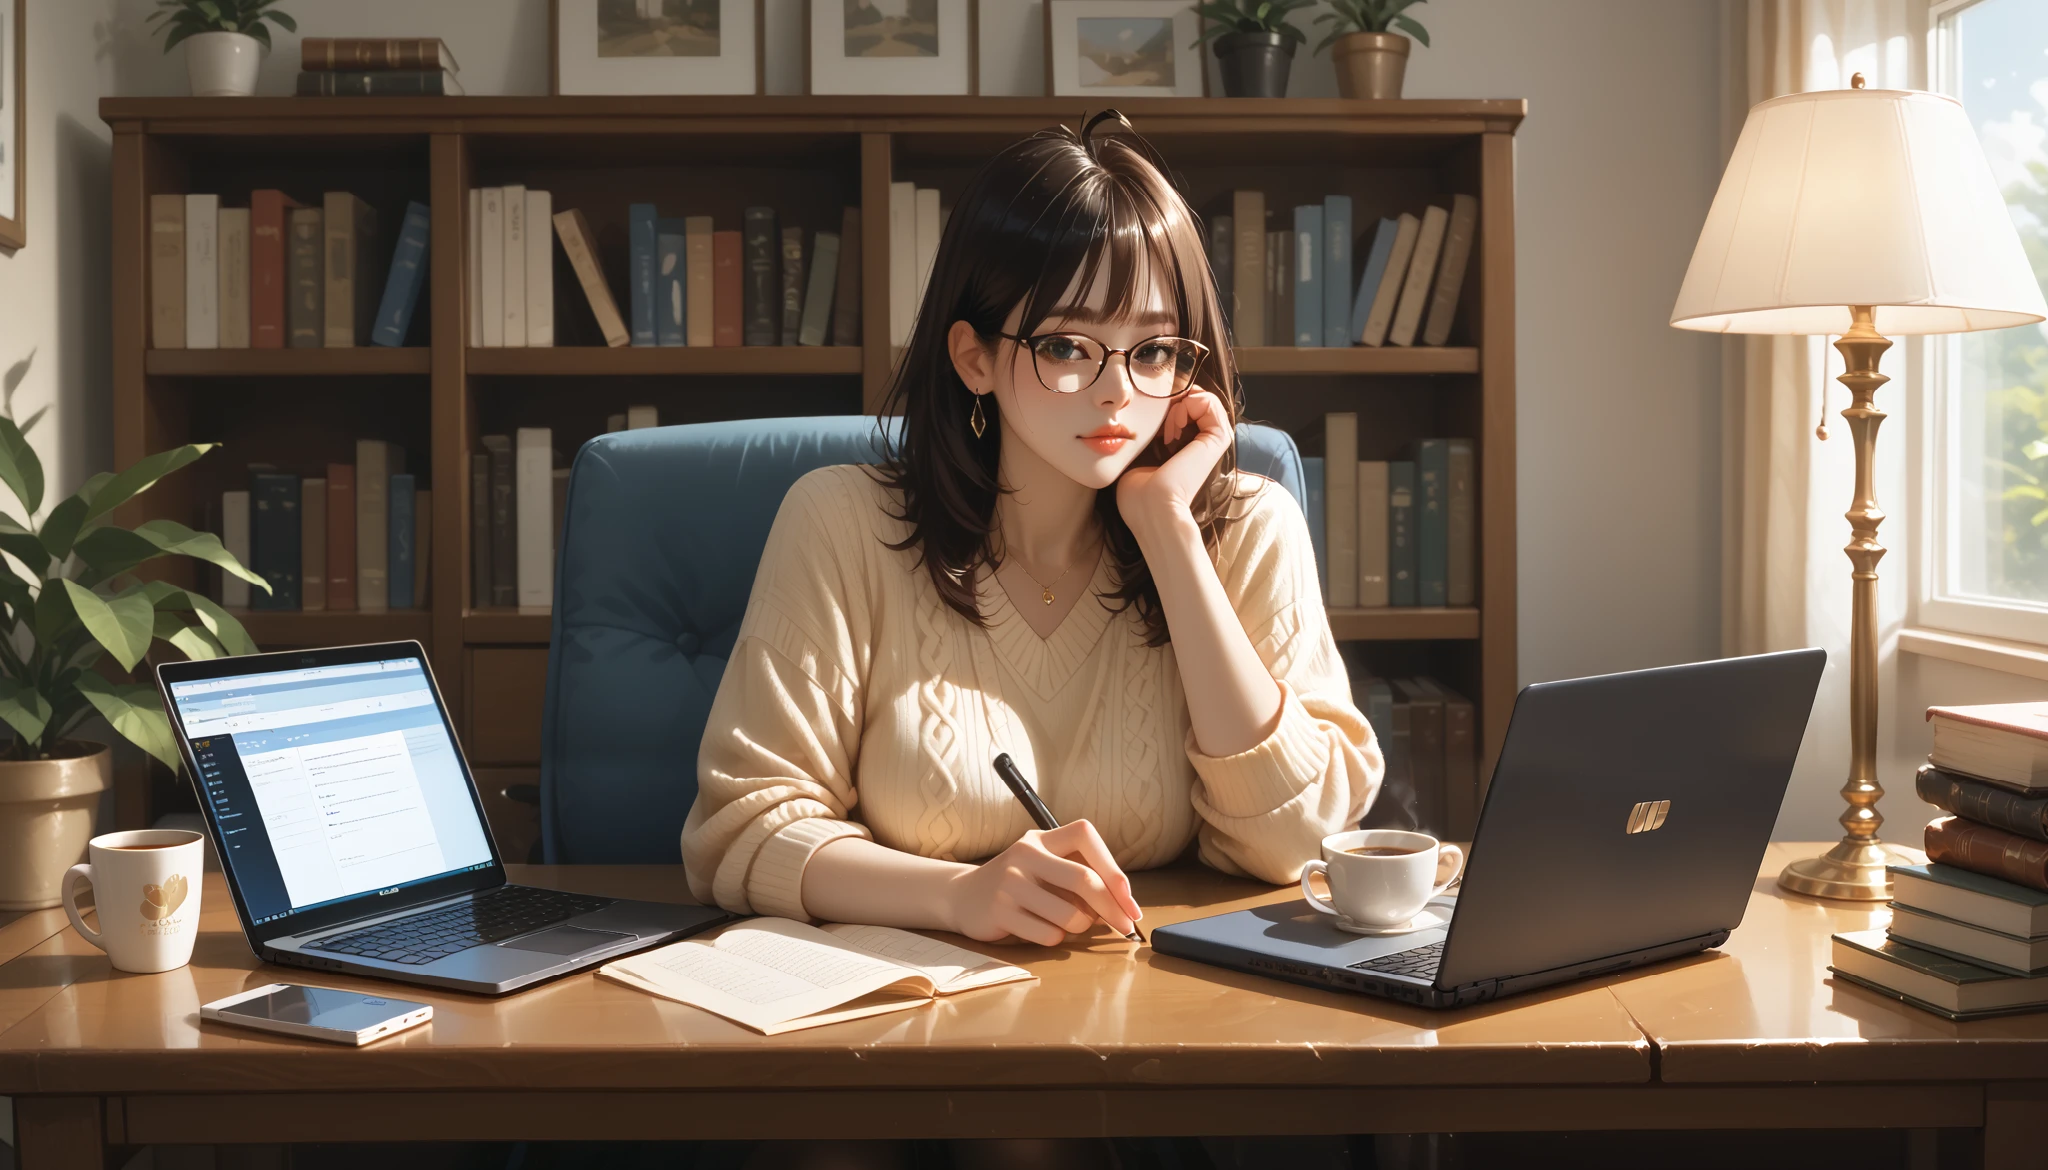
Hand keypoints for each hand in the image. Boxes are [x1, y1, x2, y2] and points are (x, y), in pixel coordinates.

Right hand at [942, 820, 1144, 945]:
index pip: (1085, 835)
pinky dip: (1056, 939)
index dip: (1113, 866)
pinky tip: (1043, 929)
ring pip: (1070, 915)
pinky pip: (1049, 935)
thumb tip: (1123, 906)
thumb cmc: (1020, 884)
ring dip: (1080, 927)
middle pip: (1083, 880)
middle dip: (1112, 908)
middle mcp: (1025, 854)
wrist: (964, 896)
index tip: (1128, 898)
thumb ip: (1079, 877)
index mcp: (1042, 838)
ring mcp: (1010, 882)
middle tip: (1125, 927)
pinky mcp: (1000, 911)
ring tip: (1068, 923)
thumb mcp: (1045, 867)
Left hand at [1116, 386, 1231, 541]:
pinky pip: (1208, 401)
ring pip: (1202, 398)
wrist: (1153, 510)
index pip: (1184, 407)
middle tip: (1157, 424)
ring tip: (1165, 428)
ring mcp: (1213, 440)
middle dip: (1171, 399)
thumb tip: (1137, 414)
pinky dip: (1187, 404)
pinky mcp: (1218, 438)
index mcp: (1187, 448)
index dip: (1164, 402)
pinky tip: (1173, 427)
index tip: (1148, 421)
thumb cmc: (1138, 494)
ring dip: (1178, 404)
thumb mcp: (1137, 456)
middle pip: (1194, 399)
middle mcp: (1204, 443)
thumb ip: (1144, 437)